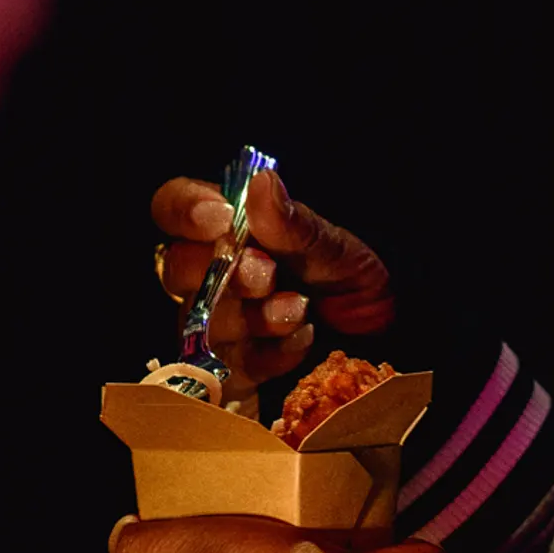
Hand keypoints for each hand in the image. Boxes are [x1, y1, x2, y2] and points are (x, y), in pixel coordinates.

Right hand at [151, 169, 392, 389]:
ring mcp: (216, 322)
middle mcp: (210, 273)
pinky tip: (303, 339)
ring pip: (202, 322)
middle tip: (267, 275)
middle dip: (226, 272)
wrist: (382, 332)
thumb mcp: (332, 245)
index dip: (185, 211)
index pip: (172, 207)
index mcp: (225, 228)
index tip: (221, 219)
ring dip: (253, 316)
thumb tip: (262, 183)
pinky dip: (271, 354)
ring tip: (299, 310)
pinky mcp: (234, 368)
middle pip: (178, 269)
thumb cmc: (347, 276)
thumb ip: (293, 222)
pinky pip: (234, 367)